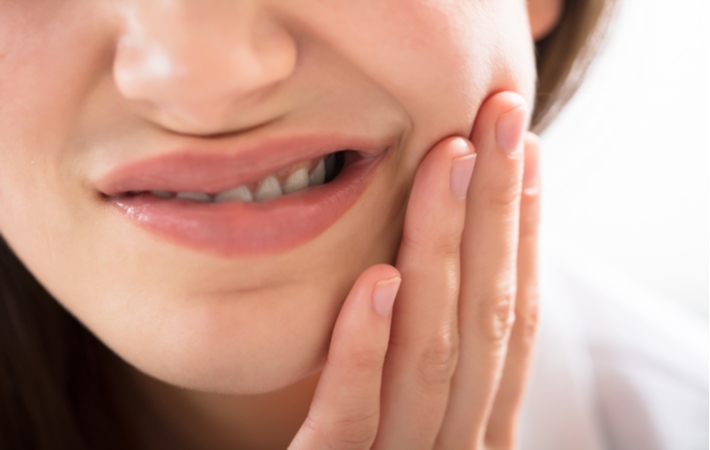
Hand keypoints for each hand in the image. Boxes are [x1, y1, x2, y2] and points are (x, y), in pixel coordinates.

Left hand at [290, 91, 540, 449]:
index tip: (526, 157)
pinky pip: (351, 425)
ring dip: (444, 255)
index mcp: (477, 430)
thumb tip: (439, 271)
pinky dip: (366, 353)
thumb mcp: (415, 423)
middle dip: (499, 215)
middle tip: (501, 120)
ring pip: (432, 359)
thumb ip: (430, 367)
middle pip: (484, 323)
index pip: (510, 323)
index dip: (526, 238)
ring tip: (448, 164)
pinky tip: (378, 282)